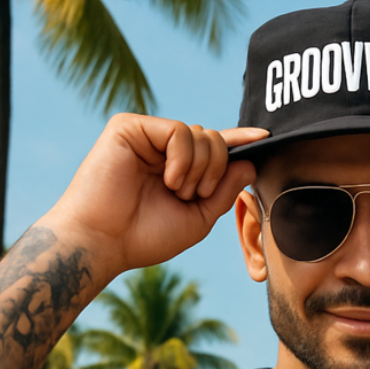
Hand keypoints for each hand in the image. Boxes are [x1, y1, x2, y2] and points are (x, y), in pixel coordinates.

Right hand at [43, 114, 268, 281]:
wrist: (103, 241)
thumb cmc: (144, 236)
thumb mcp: (197, 219)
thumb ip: (223, 192)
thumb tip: (250, 163)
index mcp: (177, 169)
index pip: (214, 148)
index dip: (240, 141)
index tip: (266, 137)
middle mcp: (162, 149)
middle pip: (214, 139)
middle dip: (216, 170)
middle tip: (193, 195)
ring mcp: (146, 135)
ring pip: (201, 133)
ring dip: (200, 169)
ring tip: (176, 190)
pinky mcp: (129, 126)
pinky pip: (179, 131)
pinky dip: (183, 159)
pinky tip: (169, 179)